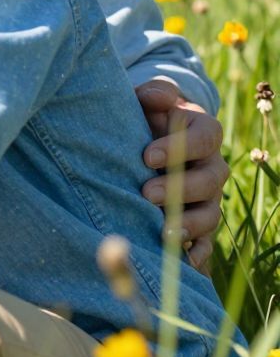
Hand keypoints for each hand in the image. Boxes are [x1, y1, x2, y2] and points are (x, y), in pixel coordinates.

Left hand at [136, 77, 229, 269]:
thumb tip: (155, 96)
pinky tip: (182, 264)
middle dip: (180, 189)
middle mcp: (212, 167)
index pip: (205, 138)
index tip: (146, 156)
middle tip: (146, 193)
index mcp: (204, 132)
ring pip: (210, 215)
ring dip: (189, 225)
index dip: (180, 147)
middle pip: (210, 181)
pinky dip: (197, 255)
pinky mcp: (199, 224)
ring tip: (162, 232)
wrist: (145, 139)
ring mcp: (208, 198)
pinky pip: (206, 243)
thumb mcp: (148, 99)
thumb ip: (154, 93)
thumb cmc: (145, 116)